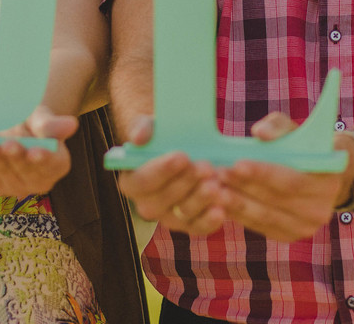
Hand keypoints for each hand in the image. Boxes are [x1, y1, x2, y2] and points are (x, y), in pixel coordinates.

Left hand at [0, 106, 76, 196]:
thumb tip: (72, 124)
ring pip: (6, 178)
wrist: (13, 128)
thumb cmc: (32, 123)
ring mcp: (16, 187)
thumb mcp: (41, 118)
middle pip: (27, 173)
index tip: (34, 152)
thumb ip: (52, 124)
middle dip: (15, 159)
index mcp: (58, 164)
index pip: (51, 164)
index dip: (42, 159)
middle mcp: (39, 182)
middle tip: (7, 144)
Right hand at [116, 116, 227, 235]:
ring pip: (182, 214)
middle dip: (186, 183)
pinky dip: (210, 220)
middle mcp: (146, 205)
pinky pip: (198, 227)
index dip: (162, 170)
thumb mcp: (151, 126)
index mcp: (132, 182)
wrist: (182, 149)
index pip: (142, 181)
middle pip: (162, 200)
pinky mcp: (189, 224)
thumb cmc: (163, 137)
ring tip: (217, 186)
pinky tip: (222, 209)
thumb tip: (138, 138)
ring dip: (201, 200)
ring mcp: (168, 217)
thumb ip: (142, 128)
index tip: (183, 156)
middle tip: (206, 167)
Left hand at [216, 112, 352, 241]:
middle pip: (274, 201)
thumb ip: (279, 126)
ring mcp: (304, 227)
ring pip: (264, 217)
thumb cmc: (303, 147)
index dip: (263, 173)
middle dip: (242, 187)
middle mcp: (319, 210)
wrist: (320, 177)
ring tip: (212, 189)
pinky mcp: (288, 236)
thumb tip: (260, 132)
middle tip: (215, 174)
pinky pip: (260, 227)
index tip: (236, 163)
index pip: (291, 181)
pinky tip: (219, 202)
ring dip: (235, 204)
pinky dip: (238, 215)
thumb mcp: (296, 131)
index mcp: (327, 181)